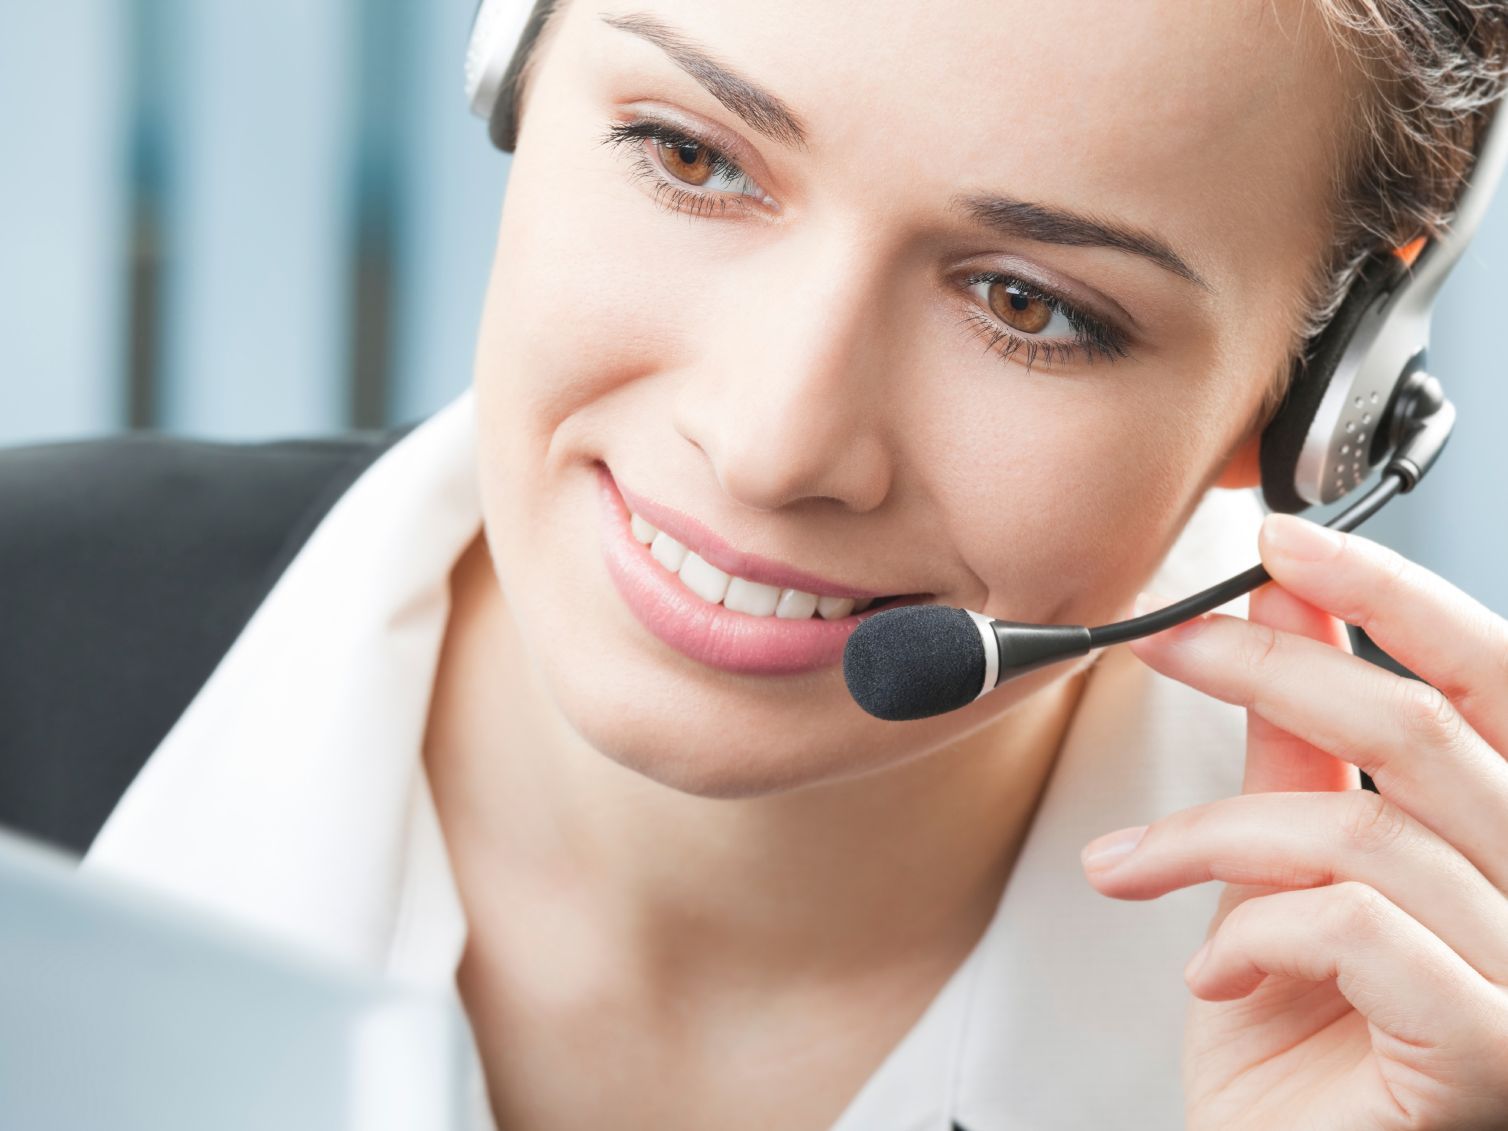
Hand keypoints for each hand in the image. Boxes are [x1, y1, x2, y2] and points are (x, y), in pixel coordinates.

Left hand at [1079, 512, 1507, 1130]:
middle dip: (1266, 669)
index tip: (1275, 540)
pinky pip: (1355, 930)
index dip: (1388, 594)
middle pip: (1421, 728)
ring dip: (1207, 836)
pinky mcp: (1491, 1053)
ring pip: (1358, 830)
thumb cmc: (1300, 1048)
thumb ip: (1306, 755)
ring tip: (1128, 868)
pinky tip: (1211, 974)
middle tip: (1161, 648)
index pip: (1489, 676)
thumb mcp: (1292, 874)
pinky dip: (1254, 934)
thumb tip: (1291, 613)